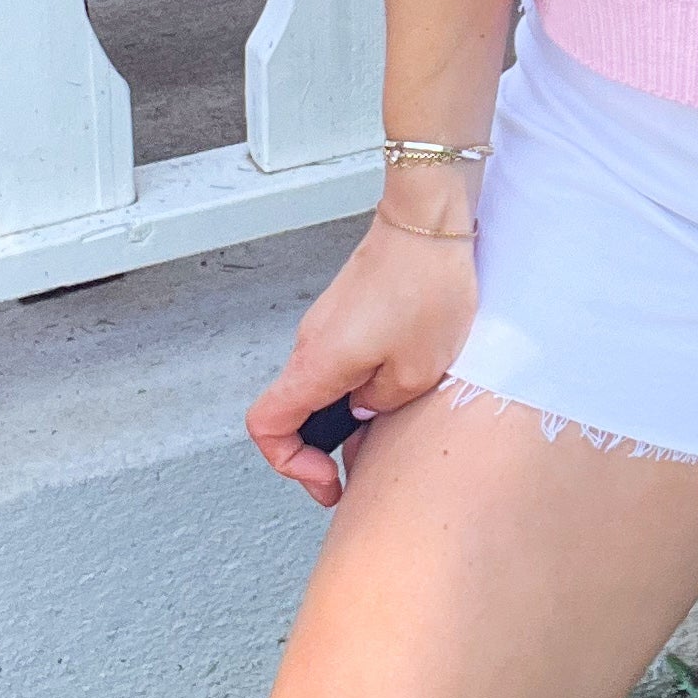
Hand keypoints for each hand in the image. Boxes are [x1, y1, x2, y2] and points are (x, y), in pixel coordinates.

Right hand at [245, 210, 480, 507]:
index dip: (290, 465)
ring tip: (389, 422)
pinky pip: (340, 360)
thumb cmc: (426, 284)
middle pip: (293, 410)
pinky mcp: (349, 311)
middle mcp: (312, 343)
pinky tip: (400, 383)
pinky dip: (359, 383)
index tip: (327, 479)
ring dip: (346, 413)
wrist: (430, 219)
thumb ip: (381, 405)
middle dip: (323, 446)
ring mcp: (329, 324)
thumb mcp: (417, 371)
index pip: (267, 427)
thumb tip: (364, 412)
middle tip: (360, 463)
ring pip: (320, 386)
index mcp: (317, 364)